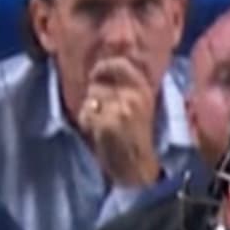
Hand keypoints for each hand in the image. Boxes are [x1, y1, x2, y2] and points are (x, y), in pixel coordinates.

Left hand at [79, 57, 161, 186]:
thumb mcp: (139, 104)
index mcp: (143, 89)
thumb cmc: (136, 136)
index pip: (120, 64)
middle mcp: (133, 96)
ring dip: (90, 107)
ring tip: (99, 120)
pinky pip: (86, 113)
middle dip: (94, 87)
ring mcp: (120, 110)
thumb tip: (111, 63)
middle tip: (96, 102)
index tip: (97, 74)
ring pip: (91, 96)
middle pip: (99, 78)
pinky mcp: (107, 124)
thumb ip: (125, 84)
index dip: (104, 66)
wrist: (138, 165)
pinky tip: (96, 131)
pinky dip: (86, 121)